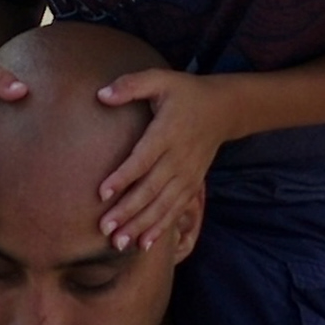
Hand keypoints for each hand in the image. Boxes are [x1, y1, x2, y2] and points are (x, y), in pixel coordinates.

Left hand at [97, 71, 227, 248]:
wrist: (223, 110)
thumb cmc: (184, 93)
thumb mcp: (160, 80)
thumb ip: (131, 85)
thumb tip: (100, 94)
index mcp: (168, 132)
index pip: (143, 158)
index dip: (124, 176)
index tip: (102, 193)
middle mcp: (179, 157)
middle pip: (151, 189)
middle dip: (128, 211)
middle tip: (105, 229)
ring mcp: (188, 174)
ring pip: (163, 205)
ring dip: (141, 225)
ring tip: (119, 243)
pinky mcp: (193, 184)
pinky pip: (176, 209)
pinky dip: (161, 228)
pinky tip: (144, 244)